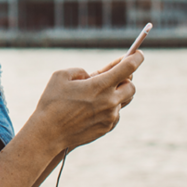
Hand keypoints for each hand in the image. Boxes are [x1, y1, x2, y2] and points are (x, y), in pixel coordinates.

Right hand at [25, 51, 142, 154]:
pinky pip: (115, 114)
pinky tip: (92, 108)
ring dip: (116, 94)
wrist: (49, 133)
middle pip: (131, 86)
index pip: (128, 67)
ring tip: (98, 93)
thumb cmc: (52, 102)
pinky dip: (108, 108)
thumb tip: (90, 75)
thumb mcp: (60, 76)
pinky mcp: (107, 128)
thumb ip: (80, 71)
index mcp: (100, 85)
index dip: (136, 57)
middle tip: (113, 77)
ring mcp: (110, 117)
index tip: (138, 53)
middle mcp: (110, 101)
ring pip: (123, 101)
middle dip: (125, 79)